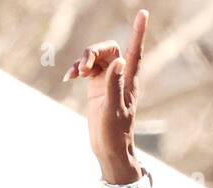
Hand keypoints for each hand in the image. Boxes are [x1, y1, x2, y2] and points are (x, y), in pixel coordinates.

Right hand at [64, 9, 148, 182]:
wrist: (110, 150)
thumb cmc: (115, 134)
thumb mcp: (113, 110)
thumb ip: (113, 85)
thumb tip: (117, 61)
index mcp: (129, 81)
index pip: (135, 52)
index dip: (138, 32)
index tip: (143, 13)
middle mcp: (120, 77)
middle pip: (108, 49)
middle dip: (92, 51)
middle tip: (82, 67)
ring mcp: (108, 81)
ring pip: (95, 57)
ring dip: (82, 60)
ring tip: (74, 74)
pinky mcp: (97, 87)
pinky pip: (86, 68)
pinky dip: (77, 68)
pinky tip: (68, 77)